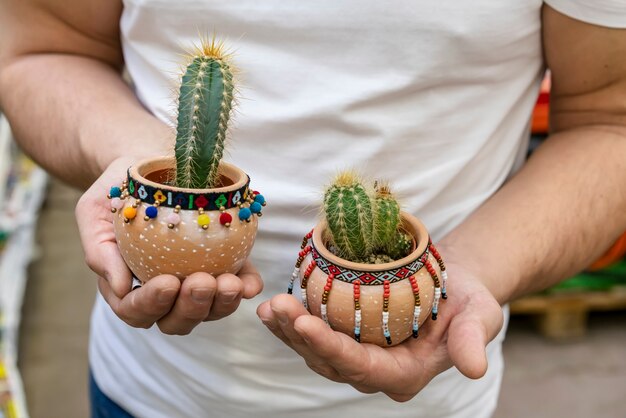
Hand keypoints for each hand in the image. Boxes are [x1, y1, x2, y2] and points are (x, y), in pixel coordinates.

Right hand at [76, 157, 262, 334]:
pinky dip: (247, 287)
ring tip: (230, 283)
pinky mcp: (224, 264)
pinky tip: (250, 283)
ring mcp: (195, 282)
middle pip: (176, 320)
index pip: (136, 310)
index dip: (151, 304)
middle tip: (202, 281)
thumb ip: (100, 250)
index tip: (168, 281)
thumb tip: (121, 289)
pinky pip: (239, 286)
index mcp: (127, 285)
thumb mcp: (95, 211)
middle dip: (191, 308)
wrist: (150, 163)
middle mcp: (163, 292)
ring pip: (210, 311)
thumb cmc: (118, 189)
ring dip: (222, 304)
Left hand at [256, 256, 502, 401]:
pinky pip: (315, 334)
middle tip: (278, 307)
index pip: (362, 367)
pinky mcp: (347, 336)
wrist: (453, 285)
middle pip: (330, 361)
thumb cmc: (468, 300)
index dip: (331, 348)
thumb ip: (471, 340)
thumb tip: (474, 369)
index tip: (305, 324)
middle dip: (301, 336)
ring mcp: (358, 355)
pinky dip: (292, 323)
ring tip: (269, 307)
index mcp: (404, 374)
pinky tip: (272, 308)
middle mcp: (376, 371)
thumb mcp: (479, 315)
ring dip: (289, 331)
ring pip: (315, 351)